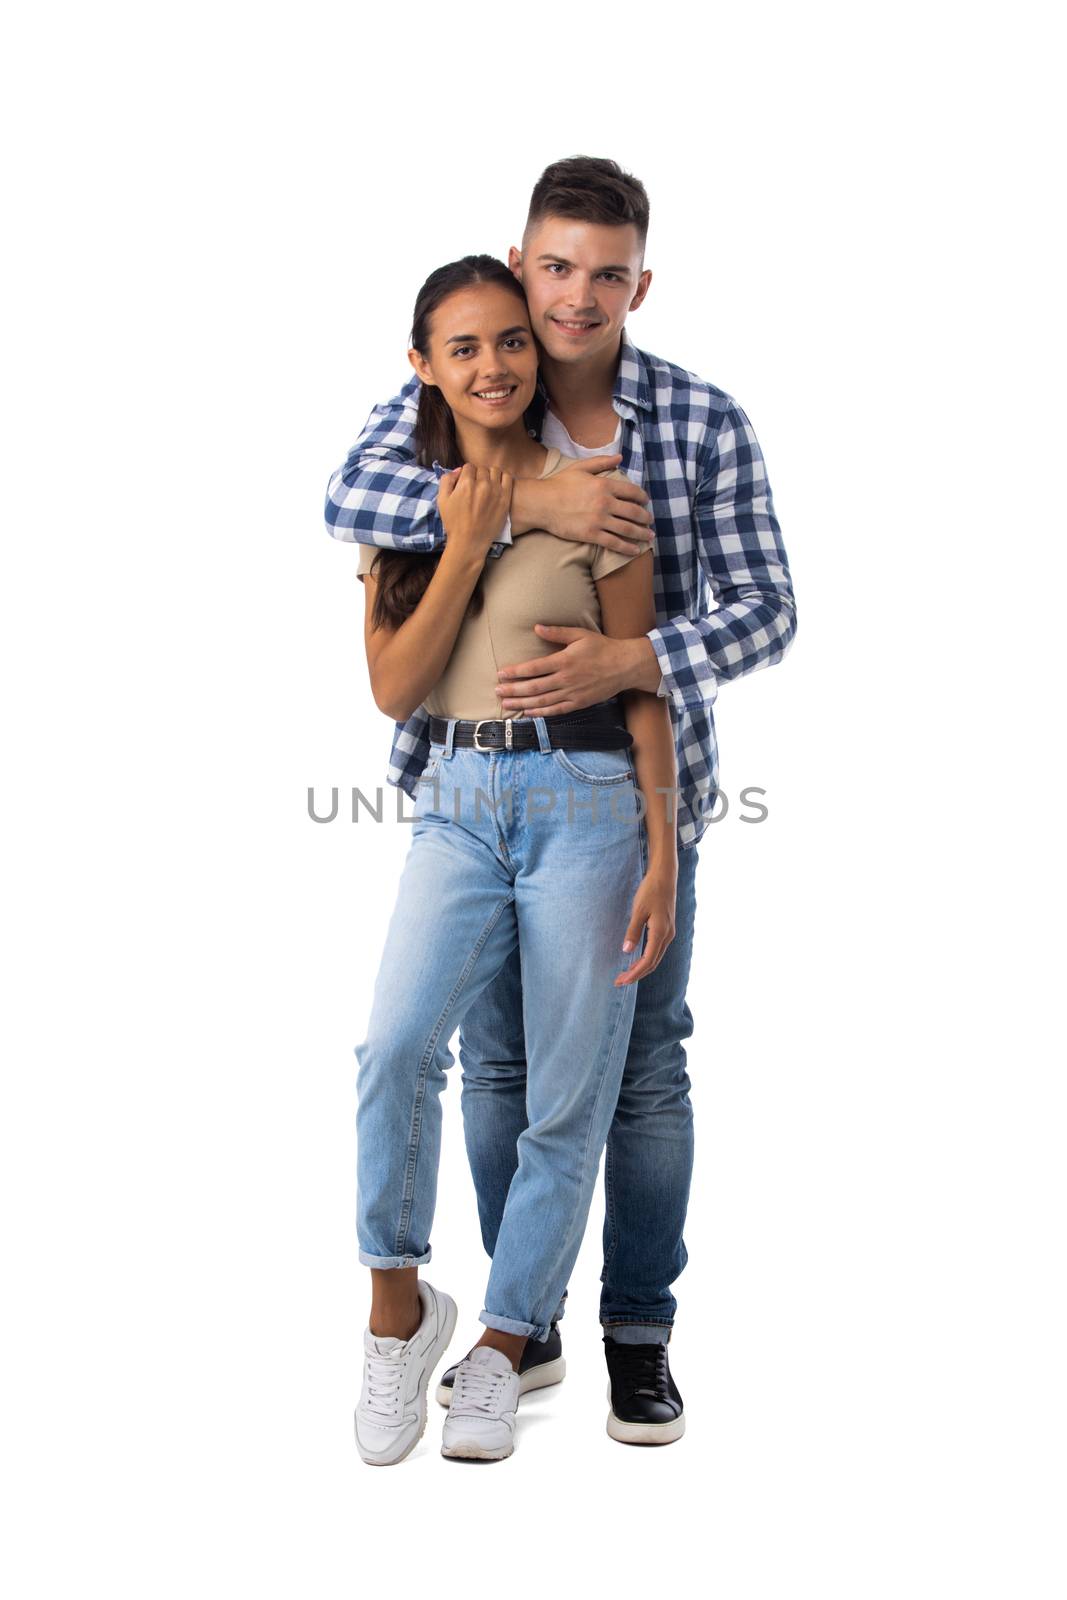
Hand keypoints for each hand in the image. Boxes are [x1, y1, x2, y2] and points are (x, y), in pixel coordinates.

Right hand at [438, 463, 512, 562]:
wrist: (469, 542)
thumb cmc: (454, 523)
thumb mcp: (442, 500)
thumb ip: (446, 480)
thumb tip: (458, 470)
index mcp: (466, 484)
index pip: (468, 467)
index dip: (466, 474)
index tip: (466, 483)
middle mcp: (482, 485)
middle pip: (481, 469)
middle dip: (477, 475)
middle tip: (476, 486)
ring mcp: (496, 491)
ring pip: (495, 470)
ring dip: (490, 474)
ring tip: (487, 485)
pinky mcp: (505, 498)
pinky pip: (508, 477)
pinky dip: (503, 477)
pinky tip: (498, 485)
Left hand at [497, 626, 638, 714]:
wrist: (625, 666)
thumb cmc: (602, 648)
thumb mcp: (580, 634)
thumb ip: (557, 632)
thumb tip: (536, 627)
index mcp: (564, 660)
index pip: (534, 668)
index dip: (515, 672)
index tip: (501, 673)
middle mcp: (566, 679)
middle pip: (534, 687)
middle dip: (513, 690)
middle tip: (498, 690)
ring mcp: (572, 693)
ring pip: (542, 701)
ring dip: (522, 703)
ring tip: (506, 703)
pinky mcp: (578, 703)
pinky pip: (556, 710)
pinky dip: (540, 713)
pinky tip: (528, 712)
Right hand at [524, 456, 653, 552]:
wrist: (541, 503)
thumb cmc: (559, 484)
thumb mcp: (581, 468)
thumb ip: (602, 462)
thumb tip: (620, 458)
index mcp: (604, 484)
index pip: (632, 491)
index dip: (642, 497)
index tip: (646, 502)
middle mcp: (605, 502)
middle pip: (634, 512)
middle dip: (646, 517)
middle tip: (650, 520)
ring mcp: (599, 520)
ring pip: (628, 529)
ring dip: (642, 533)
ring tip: (649, 536)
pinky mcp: (591, 535)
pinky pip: (614, 543)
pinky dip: (628, 547)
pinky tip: (636, 550)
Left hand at [615, 870, 676, 984]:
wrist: (665, 877)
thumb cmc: (650, 891)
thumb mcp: (638, 910)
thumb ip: (633, 931)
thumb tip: (627, 951)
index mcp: (660, 933)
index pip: (648, 961)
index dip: (634, 973)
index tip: (622, 980)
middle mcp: (667, 936)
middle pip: (652, 963)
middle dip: (636, 974)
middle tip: (619, 981)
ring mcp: (668, 933)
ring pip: (655, 958)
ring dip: (641, 968)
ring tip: (626, 974)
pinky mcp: (666, 929)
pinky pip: (656, 950)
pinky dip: (646, 959)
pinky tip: (636, 960)